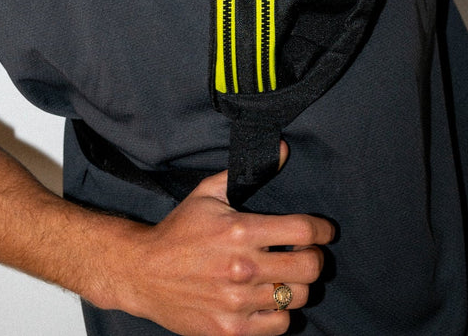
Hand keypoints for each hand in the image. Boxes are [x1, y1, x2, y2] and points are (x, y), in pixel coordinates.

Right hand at [96, 148, 333, 335]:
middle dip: (315, 258)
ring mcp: (238, 302)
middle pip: (309, 267)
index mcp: (239, 230)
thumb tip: (282, 149)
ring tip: (287, 276)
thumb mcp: (208, 193)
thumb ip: (246, 173)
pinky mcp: (231, 330)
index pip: (303, 230)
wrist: (143, 273)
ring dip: (299, 285)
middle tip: (307, 254)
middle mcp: (242, 268)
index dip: (322, 230)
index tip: (325, 231)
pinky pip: (280, 325)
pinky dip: (282, 312)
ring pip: (298, 297)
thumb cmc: (178, 230)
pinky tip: (271, 299)